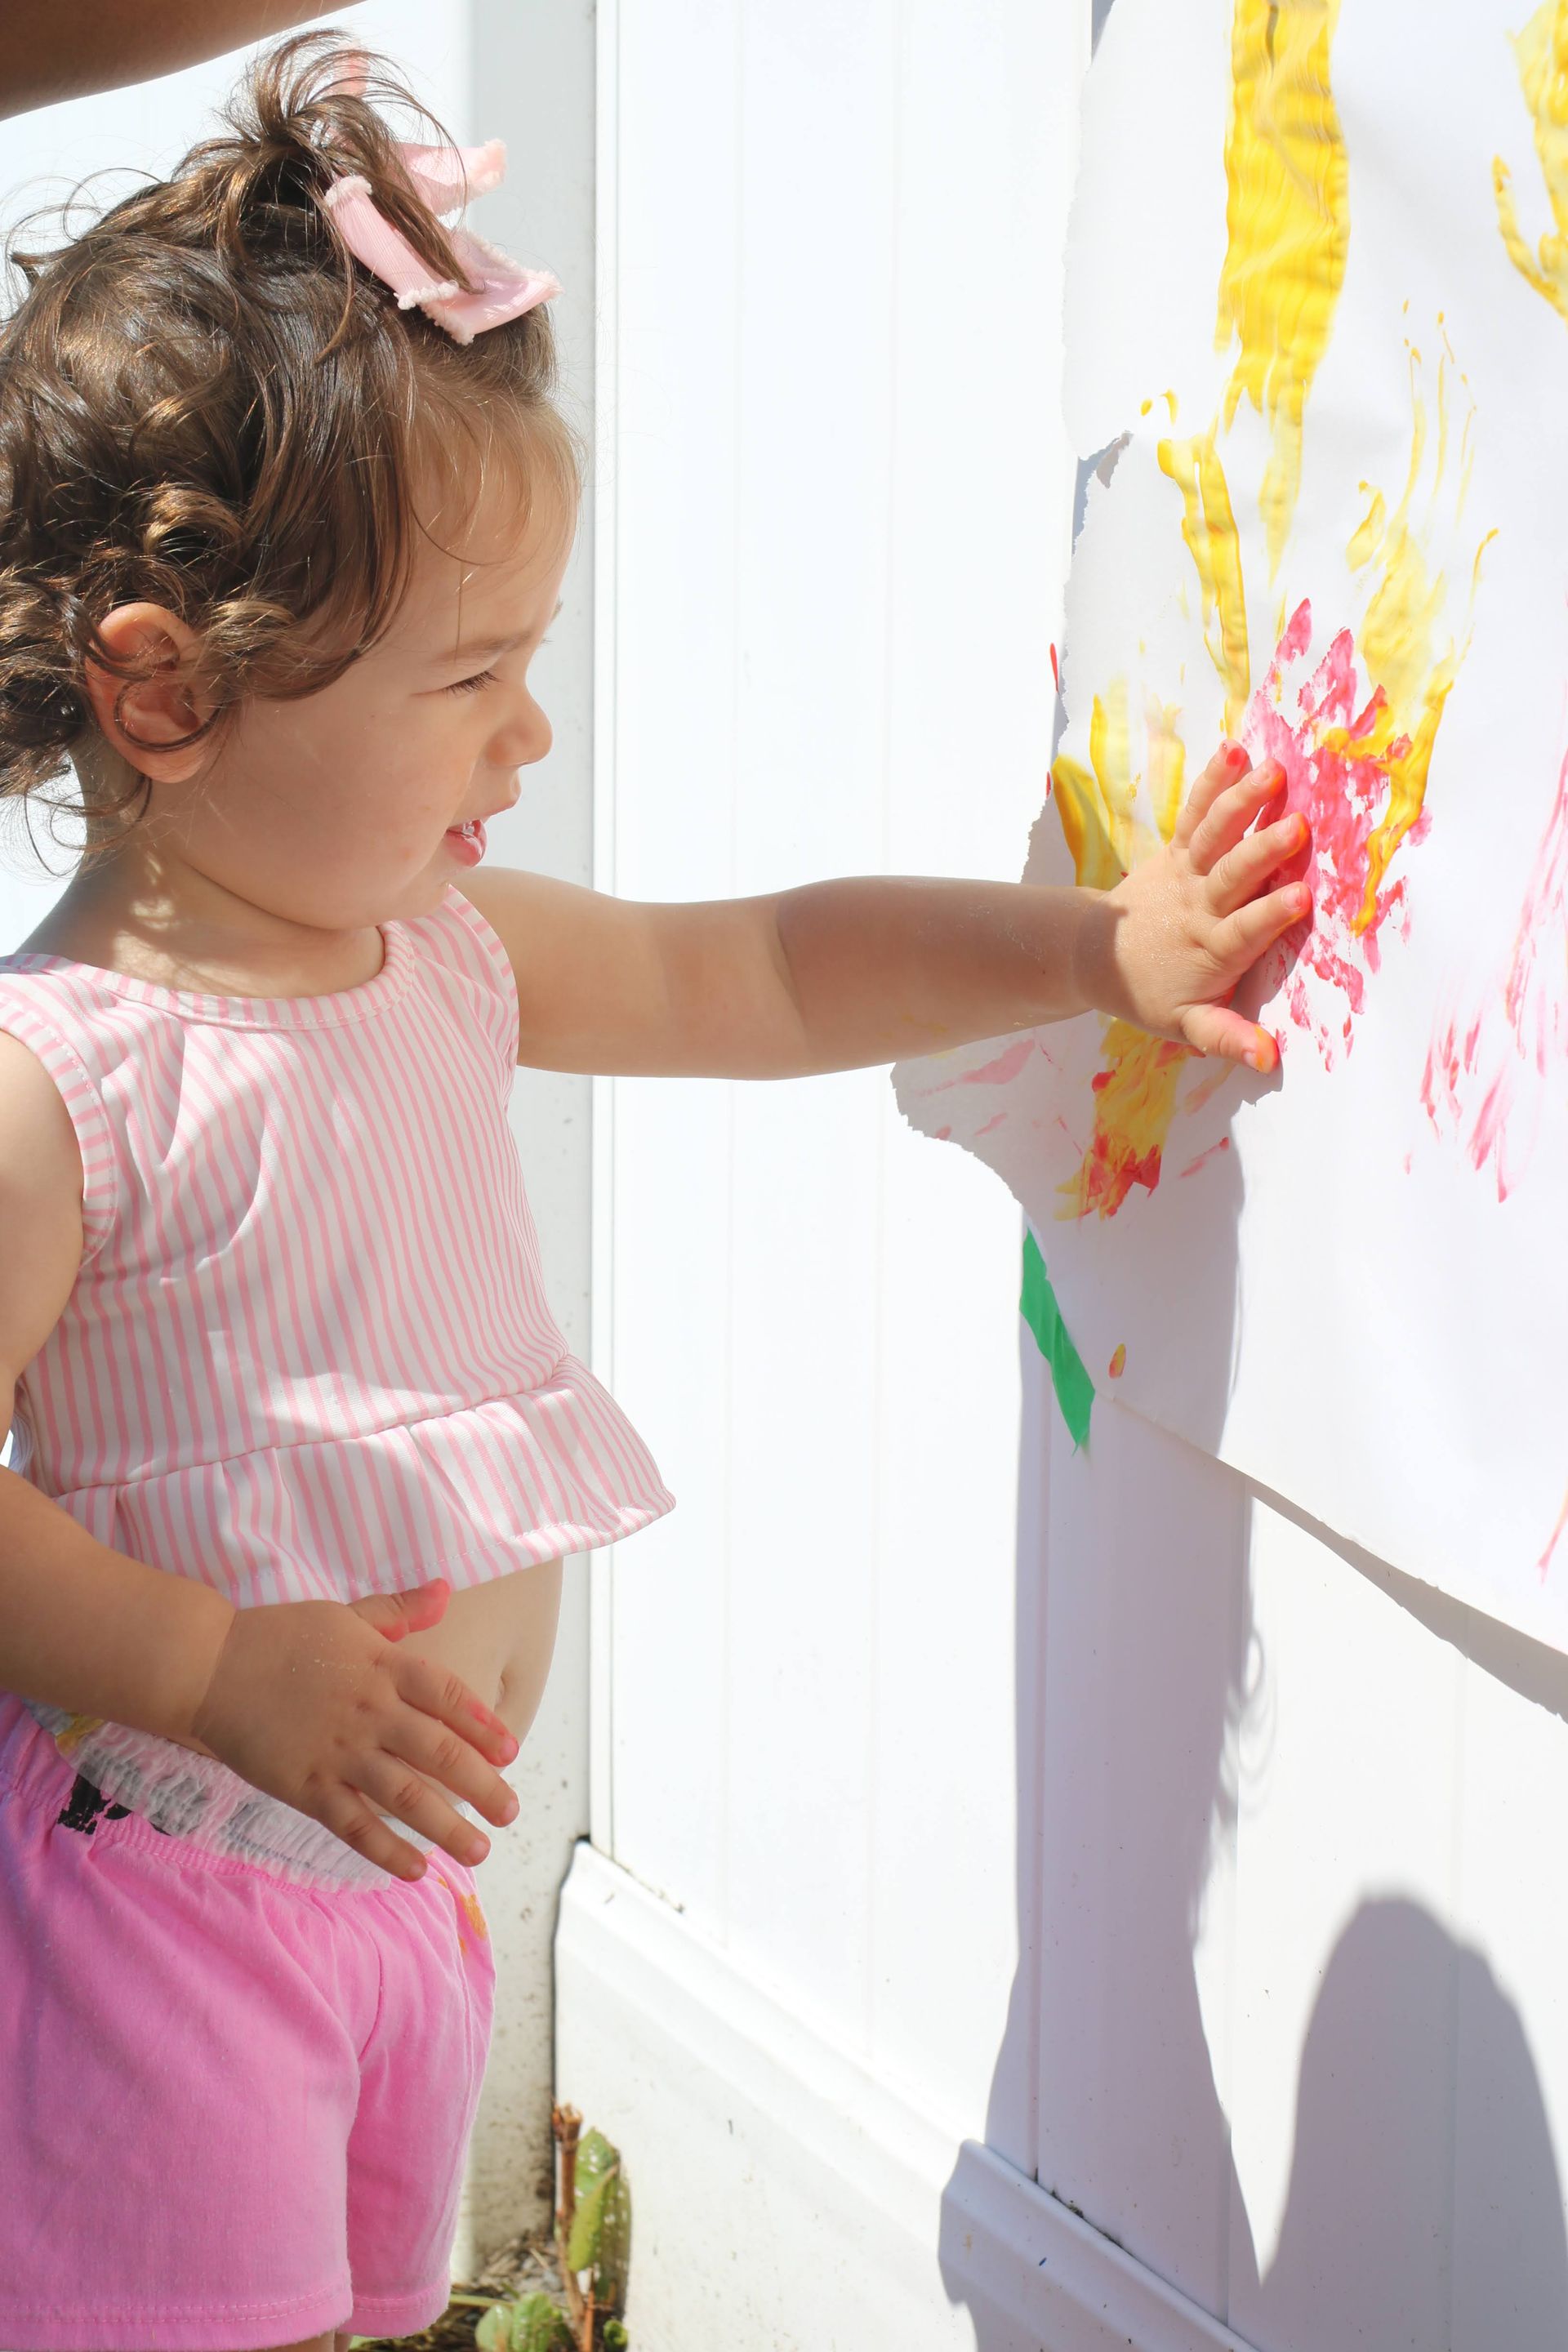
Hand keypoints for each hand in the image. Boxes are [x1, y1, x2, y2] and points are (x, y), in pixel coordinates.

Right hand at [188, 1577, 519, 1880]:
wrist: (209, 1665)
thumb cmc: (280, 1635)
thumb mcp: (346, 1613)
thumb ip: (398, 1611)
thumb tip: (444, 1589)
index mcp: (384, 1665)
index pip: (449, 1696)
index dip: (484, 1725)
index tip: (511, 1751)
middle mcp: (371, 1711)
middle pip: (440, 1753)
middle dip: (482, 1786)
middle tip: (510, 1811)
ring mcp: (340, 1752)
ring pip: (406, 1796)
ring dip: (447, 1827)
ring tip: (478, 1850)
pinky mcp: (306, 1786)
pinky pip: (354, 1825)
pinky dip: (387, 1850)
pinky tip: (416, 1870)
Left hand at [1087, 741, 1309, 1070]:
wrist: (1094, 958)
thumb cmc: (1152, 993)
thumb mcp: (1185, 1025)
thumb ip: (1224, 1037)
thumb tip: (1267, 1057)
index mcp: (1210, 950)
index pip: (1244, 931)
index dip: (1269, 914)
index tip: (1301, 895)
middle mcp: (1199, 907)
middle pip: (1233, 877)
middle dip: (1263, 851)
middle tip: (1296, 826)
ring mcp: (1186, 873)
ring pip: (1214, 836)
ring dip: (1242, 803)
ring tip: (1271, 771)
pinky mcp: (1177, 849)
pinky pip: (1195, 813)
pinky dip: (1213, 781)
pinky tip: (1236, 749)